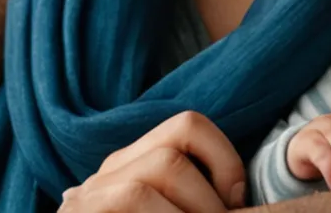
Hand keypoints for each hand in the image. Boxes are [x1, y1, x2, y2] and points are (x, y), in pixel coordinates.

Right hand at [58, 111, 246, 211]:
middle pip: (170, 156)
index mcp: (136, 163)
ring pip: (147, 182)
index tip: (236, 201)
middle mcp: (109, 173)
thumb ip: (192, 202)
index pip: (187, 126)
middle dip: (207, 200)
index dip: (223, 157)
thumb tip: (243, 204)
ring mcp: (87, 199)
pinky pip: (130, 200)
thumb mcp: (170, 208)